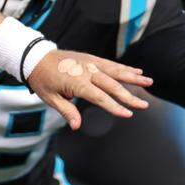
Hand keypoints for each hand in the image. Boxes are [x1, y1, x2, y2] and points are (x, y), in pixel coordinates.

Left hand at [26, 49, 151, 129]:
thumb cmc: (42, 79)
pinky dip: (124, 68)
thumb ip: (66, 111)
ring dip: (133, 77)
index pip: (100, 97)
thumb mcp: (50, 98)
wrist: (35, 57)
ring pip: (115, 71)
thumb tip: (76, 126)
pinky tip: (136, 71)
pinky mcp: (91, 58)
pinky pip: (110, 64)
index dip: (114, 106)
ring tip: (149, 82)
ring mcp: (90, 63)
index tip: (128, 114)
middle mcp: (86, 71)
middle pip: (112, 85)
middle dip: (129, 96)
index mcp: (77, 82)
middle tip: (144, 105)